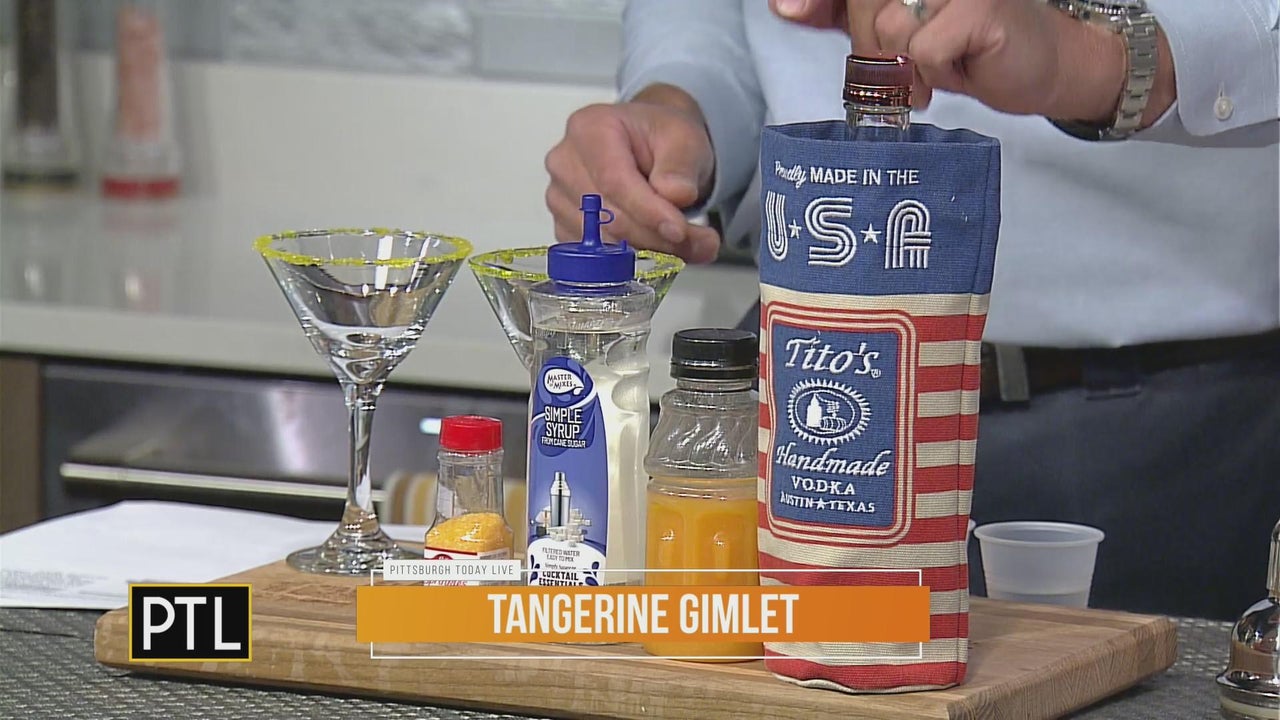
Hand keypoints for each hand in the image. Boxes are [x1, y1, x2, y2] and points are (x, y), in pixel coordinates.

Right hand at [544, 84, 720, 263]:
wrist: (651, 148)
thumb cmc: (661, 138)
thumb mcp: (685, 139)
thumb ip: (680, 167)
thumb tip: (675, 196)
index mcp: (590, 128)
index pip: (613, 180)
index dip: (647, 210)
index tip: (679, 230)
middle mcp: (566, 162)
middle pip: (607, 216)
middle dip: (657, 237)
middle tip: (701, 243)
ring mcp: (560, 197)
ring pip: (602, 243)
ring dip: (650, 252)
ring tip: (690, 245)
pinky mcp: (564, 226)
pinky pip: (595, 257)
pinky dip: (631, 260)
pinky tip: (660, 249)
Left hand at [770, 0, 1136, 123]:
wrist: (1033, 65)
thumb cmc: (962, 44)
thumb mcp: (888, 31)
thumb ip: (838, 13)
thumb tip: (785, 6)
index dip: (819, 3)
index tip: (790, 10)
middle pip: (864, 5)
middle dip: (869, 47)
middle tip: (897, 72)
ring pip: (889, 28)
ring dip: (904, 66)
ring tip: (929, 73)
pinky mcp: (980, 5)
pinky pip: (923, 48)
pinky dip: (932, 72)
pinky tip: (954, 70)